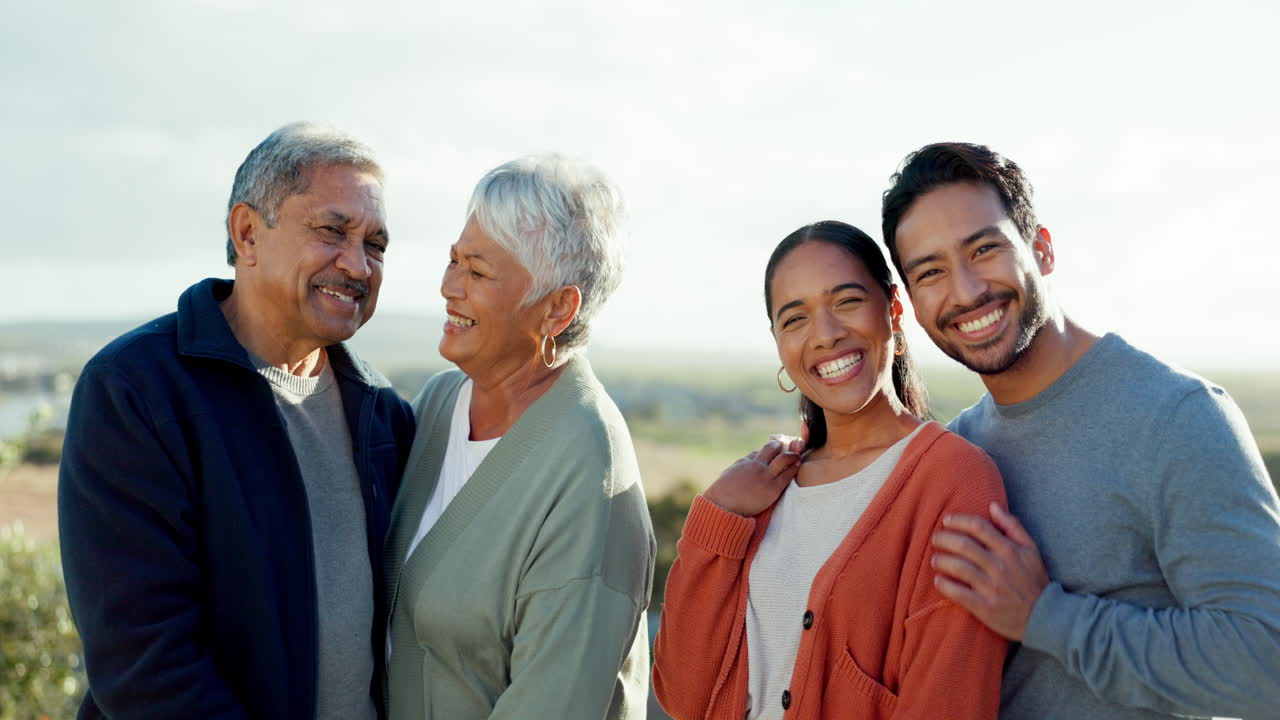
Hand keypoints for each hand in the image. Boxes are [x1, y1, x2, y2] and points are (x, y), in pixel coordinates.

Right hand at [702, 438, 801, 516]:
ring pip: (783, 458)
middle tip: (789, 445)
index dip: (770, 447)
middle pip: (772, 447)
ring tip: (797, 455)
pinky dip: (794, 467)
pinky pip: (787, 475)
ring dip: (792, 454)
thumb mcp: (731, 472)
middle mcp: (756, 465)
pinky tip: (797, 465)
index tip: (777, 447)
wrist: (722, 506)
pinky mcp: (772, 488)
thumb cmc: (723, 493)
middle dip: (781, 445)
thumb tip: (750, 460)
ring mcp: (764, 476)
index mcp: (745, 461)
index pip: (761, 450)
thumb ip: (743, 465)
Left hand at [930, 503, 1049, 640]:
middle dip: (943, 538)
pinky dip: (943, 584)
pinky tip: (939, 580)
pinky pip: (956, 592)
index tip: (947, 521)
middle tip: (936, 539)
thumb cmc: (1034, 580)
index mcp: (1010, 550)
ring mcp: (991, 587)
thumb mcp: (1031, 550)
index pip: (978, 527)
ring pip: (957, 567)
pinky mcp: (984, 607)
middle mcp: (999, 566)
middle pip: (962, 545)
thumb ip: (1012, 526)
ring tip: (935, 559)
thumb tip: (992, 505)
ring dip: (940, 560)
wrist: (1043, 616)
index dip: (958, 520)